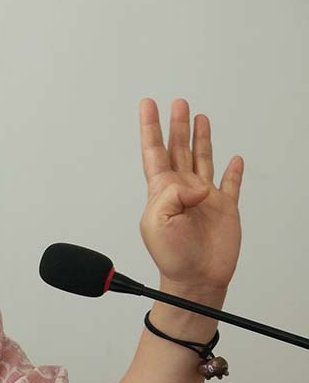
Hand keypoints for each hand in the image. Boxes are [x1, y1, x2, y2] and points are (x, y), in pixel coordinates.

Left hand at [139, 98, 243, 301]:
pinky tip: (234, 160)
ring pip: (202, 159)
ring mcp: (204, 198)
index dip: (151, 128)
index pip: (154, 151)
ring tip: (199, 117)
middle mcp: (182, 190)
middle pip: (179, 148)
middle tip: (178, 104)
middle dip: (177, 125)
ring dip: (201, 138)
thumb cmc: (172, 256)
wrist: (196, 278)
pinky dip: (233, 171)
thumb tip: (197, 186)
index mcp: (162, 191)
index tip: (148, 105)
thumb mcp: (157, 222)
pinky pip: (231, 184)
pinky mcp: (225, 208)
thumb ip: (172, 196)